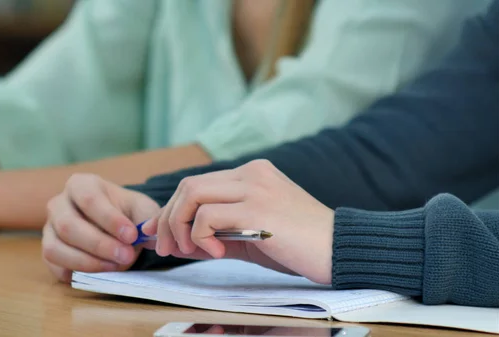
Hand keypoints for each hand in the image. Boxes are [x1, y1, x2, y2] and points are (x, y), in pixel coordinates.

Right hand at [42, 173, 159, 282]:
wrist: (116, 228)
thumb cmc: (126, 214)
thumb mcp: (142, 209)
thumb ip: (149, 218)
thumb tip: (149, 231)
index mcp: (81, 184)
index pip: (89, 199)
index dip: (110, 219)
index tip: (132, 236)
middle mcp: (59, 204)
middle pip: (68, 225)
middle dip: (99, 245)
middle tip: (126, 256)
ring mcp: (49, 228)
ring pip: (55, 248)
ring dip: (87, 262)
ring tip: (116, 266)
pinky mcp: (48, 251)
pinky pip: (54, 265)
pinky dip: (76, 272)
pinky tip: (99, 273)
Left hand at [143, 160, 334, 283]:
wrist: (340, 250)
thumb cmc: (298, 246)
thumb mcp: (250, 236)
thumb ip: (216, 233)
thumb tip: (176, 242)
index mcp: (252, 173)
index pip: (198, 183)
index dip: (171, 208)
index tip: (158, 232)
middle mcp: (251, 173)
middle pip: (188, 186)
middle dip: (168, 219)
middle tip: (167, 249)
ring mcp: (255, 188)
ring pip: (192, 195)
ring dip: (179, 227)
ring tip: (189, 251)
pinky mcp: (258, 209)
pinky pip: (207, 216)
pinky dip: (200, 236)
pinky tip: (217, 253)